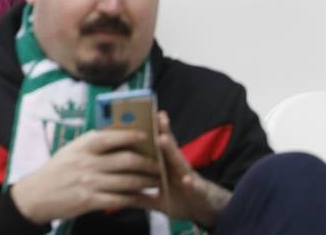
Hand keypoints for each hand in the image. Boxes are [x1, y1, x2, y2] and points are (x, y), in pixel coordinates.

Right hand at [9, 128, 160, 223]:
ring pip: (127, 181)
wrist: (37, 194)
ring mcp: (89, 182)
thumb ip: (92, 144)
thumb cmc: (57, 170)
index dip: (130, 136)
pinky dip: (135, 199)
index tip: (147, 136)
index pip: (110, 137)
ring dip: (146, 182)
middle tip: (160, 164)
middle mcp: (87, 162)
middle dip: (147, 163)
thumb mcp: (71, 150)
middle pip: (125, 160)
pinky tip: (144, 198)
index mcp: (82, 146)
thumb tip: (118, 136)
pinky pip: (119, 199)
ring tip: (157, 181)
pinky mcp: (90, 201)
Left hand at [138, 111, 230, 227]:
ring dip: (171, 150)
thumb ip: (140, 196)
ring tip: (162, 138)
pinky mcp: (198, 191)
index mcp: (165, 168)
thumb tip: (118, 196)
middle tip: (153, 115)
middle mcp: (176, 168)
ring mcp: (188, 177)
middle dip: (161, 131)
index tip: (134, 119)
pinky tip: (187, 181)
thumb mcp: (158, 200)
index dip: (146, 135)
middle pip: (167, 148)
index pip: (154, 148)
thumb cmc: (181, 200)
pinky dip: (190, 184)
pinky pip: (194, 187)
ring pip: (179, 161)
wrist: (207, 211)